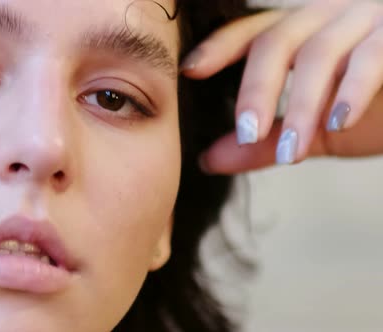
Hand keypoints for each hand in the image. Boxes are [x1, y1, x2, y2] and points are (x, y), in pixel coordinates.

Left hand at [184, 0, 382, 173]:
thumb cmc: (378, 109)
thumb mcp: (315, 128)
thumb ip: (267, 140)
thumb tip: (209, 160)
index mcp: (306, 30)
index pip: (254, 31)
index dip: (220, 47)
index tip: (190, 71)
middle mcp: (332, 14)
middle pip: (277, 39)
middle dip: (257, 88)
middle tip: (245, 133)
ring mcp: (369, 18)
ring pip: (320, 52)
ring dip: (302, 106)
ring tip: (290, 151)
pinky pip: (373, 56)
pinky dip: (351, 91)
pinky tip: (336, 121)